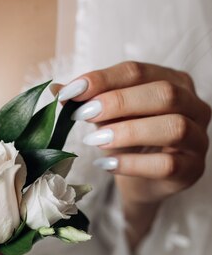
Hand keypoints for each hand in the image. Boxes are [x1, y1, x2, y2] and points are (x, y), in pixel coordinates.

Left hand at [56, 61, 210, 244]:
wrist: (142, 182)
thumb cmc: (127, 142)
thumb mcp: (106, 118)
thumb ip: (87, 101)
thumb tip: (56, 89)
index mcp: (174, 81)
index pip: (139, 71)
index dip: (103, 79)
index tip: (71, 92)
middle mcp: (194, 106)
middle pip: (164, 93)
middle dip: (119, 101)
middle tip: (83, 114)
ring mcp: (198, 139)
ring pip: (173, 127)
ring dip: (129, 131)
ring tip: (95, 140)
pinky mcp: (192, 170)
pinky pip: (167, 164)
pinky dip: (133, 164)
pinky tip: (106, 165)